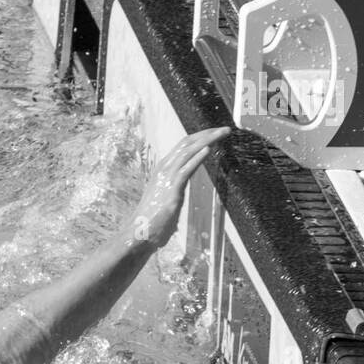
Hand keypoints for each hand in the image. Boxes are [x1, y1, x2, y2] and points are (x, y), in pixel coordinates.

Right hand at [127, 127, 230, 248]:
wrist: (139, 233)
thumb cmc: (152, 219)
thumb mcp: (165, 197)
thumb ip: (174, 187)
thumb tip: (181, 186)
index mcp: (163, 170)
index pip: (183, 146)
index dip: (200, 137)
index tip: (215, 133)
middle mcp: (164, 169)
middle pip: (186, 144)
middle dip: (207, 134)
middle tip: (224, 129)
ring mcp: (166, 179)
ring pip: (187, 152)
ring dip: (207, 140)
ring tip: (221, 133)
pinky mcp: (171, 190)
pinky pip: (186, 170)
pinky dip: (197, 158)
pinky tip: (208, 149)